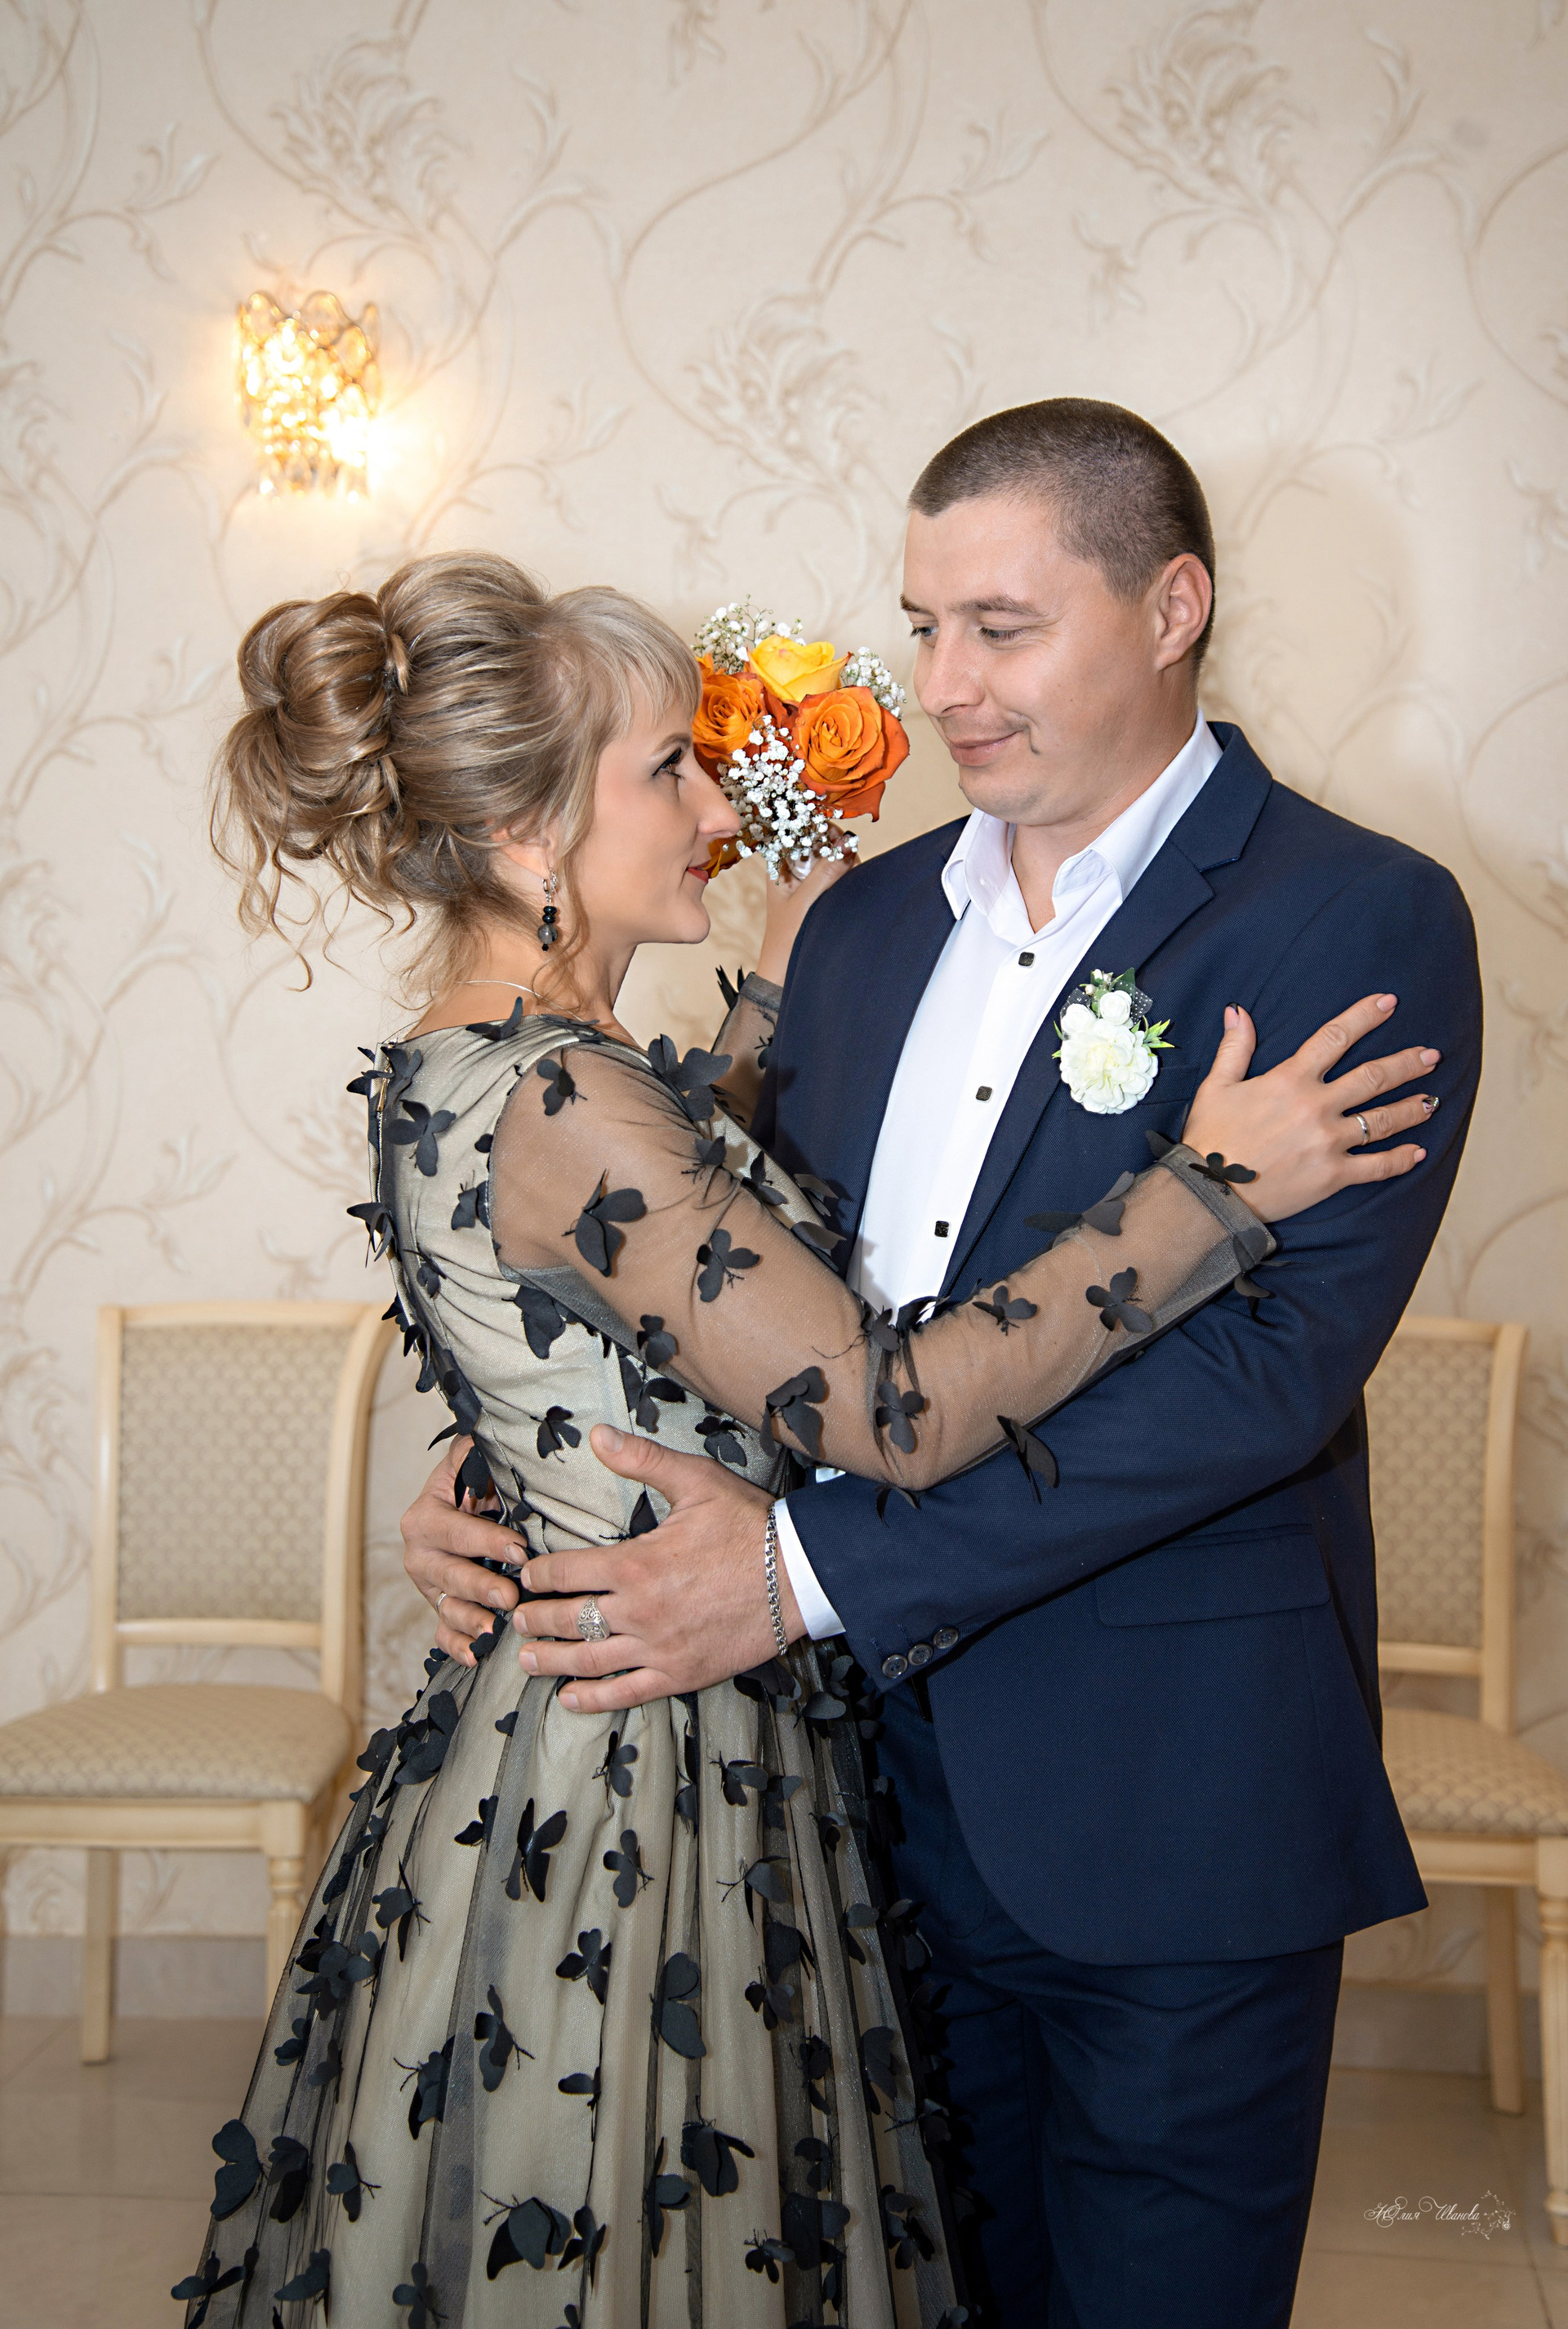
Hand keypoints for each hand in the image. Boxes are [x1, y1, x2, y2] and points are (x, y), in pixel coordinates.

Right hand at [400, 1438, 524, 1667]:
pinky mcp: (439, 1608)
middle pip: (449, 1574)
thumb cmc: (475, 1483)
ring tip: (494, 1631)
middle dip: (480, 1586)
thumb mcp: (471, 1461)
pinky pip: (443, 1633)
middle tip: (510, 1598)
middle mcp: (420, 1553)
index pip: (456, 1530)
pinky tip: (476, 1656)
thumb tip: (488, 1431)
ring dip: (469, 1621)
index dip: (487, 1540)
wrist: (460, 1506)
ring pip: (446, 1606)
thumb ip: (475, 1450)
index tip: (519, 1549)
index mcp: (426, 1516)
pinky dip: (457, 1646)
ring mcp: (428, 1585)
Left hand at [510, 1426, 803, 1711]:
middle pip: (568, 1619)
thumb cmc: (749, 1526)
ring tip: (526, 1659)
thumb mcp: (696, 1482)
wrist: (800, 1575)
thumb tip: (597, 1436)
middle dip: (535, 1620)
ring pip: (588, 1660)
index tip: (525, 1578)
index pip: (566, 1573)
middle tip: (515, 1620)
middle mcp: (639, 1610)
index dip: (537, 1576)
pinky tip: (570, 1698)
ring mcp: (659, 1647)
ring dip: (551, 1661)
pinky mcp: (681, 1673)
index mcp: (636, 1563)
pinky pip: (627, 1692)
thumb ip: (642, 1460)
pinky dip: (593, 1698)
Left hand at [754, 839, 853, 985]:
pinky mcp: (824, 893)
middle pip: (821, 840)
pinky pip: (840, 875)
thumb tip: (848, 841)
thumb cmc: (786, 940)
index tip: (839, 837)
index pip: (801, 829)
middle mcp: (794, 868)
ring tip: (843, 884)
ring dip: (844, 865)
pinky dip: (848, 878)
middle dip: (836, 847)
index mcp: (779, 863)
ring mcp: (810, 880)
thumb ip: (826, 872)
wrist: (786, 974)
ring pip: (834, 857)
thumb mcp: (805, 903)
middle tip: (845, 864)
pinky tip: (847, 891)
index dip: (820, 828)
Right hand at [1182, 993, 1439, 1222]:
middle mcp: (1316, 1106)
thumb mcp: (1216, 1086)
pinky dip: (1400, 1159)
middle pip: (1374, 1077)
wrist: (1209, 1191)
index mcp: (1290, 1079)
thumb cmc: (1209, 1137)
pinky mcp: (1333, 1176)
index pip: (1335, 1037)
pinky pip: (1376, 1166)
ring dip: (1412, 1107)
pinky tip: (1418, 1152)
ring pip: (1383, 1119)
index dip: (1365, 1016)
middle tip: (1432, 1056)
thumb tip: (1237, 1010)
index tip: (1389, 1004)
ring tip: (1432, 1100)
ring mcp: (1329, 1141)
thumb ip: (1235, 1047)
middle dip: (1407, 1063)